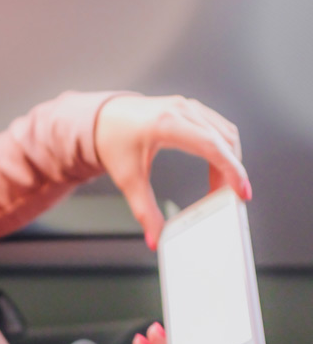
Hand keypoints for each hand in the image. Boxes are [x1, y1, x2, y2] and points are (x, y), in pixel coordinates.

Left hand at [94, 95, 251, 249]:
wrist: (103, 119)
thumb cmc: (112, 141)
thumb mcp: (127, 179)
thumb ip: (144, 211)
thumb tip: (155, 237)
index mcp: (166, 123)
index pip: (211, 146)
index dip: (232, 170)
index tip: (241, 191)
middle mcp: (180, 110)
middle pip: (223, 141)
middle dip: (231, 172)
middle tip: (227, 198)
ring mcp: (186, 106)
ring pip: (225, 133)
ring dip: (229, 160)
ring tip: (219, 186)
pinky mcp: (189, 108)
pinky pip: (218, 127)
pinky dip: (223, 148)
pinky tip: (216, 166)